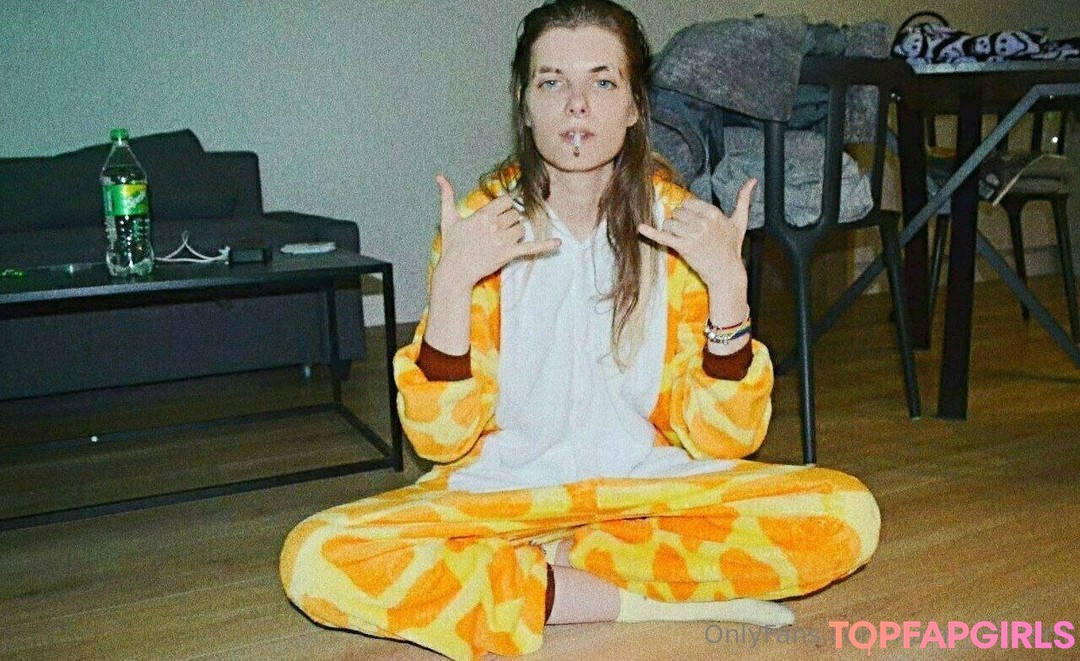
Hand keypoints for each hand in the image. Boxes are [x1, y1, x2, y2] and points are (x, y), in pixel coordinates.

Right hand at [432, 174, 560, 289]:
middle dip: (509, 221)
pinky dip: (545, 246)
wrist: (455, 271)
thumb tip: (440, 177)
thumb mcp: (448, 219)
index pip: (506, 202)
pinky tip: (558, 243)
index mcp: (482, 215)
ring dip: (516, 233)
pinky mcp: (507, 255)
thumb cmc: (451, 246)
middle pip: (515, 215)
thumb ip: (446, 196)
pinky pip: (530, 248)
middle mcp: (494, 226)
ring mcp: (501, 241)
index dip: (504, 207)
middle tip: (497, 231)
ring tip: (502, 240)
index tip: (499, 214)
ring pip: (521, 229)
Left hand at [637, 179, 755, 316]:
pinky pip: (663, 236)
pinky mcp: (684, 247)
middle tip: (686, 233)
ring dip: (670, 229)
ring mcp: (693, 235)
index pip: (688, 203)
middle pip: (677, 212)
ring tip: (679, 238)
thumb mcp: (740, 222)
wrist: (726, 272)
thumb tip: (753, 180)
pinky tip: (640, 228)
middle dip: (678, 221)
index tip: (692, 222)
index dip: (687, 212)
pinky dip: (650, 232)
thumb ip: (744, 200)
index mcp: (714, 213)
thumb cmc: (732, 247)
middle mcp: (703, 222)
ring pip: (669, 223)